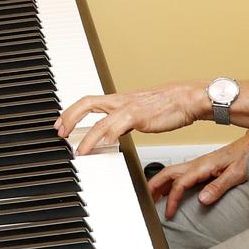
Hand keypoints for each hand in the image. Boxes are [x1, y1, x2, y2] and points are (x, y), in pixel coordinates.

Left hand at [58, 82, 208, 155]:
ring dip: (88, 137)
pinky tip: (106, 144)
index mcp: (120, 100)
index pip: (88, 102)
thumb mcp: (139, 113)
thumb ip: (124, 121)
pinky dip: (111, 133)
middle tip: (60, 133)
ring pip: (101, 120)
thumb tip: (111, 132)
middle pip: (87, 103)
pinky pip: (121, 124)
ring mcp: (130, 108)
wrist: (188, 98)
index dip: (71, 112)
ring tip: (80, 150)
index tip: (60, 124)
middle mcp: (121, 101)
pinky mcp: (141, 116)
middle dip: (69, 118)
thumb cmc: (168, 105)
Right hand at [145, 135, 248, 218]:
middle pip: (167, 173)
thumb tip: (201, 200)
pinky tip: (168, 190)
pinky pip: (179, 174)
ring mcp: (197, 164)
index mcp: (202, 166)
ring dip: (159, 183)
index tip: (169, 212)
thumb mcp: (236, 174)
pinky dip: (168, 182)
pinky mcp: (200, 166)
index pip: (179, 183)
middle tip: (146, 201)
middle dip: (154, 186)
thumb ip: (218, 187)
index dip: (172, 199)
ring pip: (171, 172)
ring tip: (152, 198)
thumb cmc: (246, 157)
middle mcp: (196, 163)